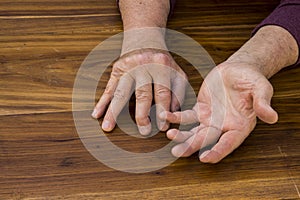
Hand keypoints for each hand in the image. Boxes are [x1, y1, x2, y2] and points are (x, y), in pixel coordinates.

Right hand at [92, 49, 186, 135]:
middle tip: (144, 132)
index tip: (161, 128)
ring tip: (107, 127)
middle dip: (142, 116)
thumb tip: (173, 113)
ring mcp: (128, 68)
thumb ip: (179, 92)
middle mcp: (143, 66)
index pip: (163, 93)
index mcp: (161, 66)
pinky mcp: (116, 69)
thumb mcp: (177, 72)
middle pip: (142, 94)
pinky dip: (102, 102)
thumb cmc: (162, 60)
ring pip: (121, 92)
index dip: (163, 112)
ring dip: (114, 112)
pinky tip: (96, 114)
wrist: (144, 37)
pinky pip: (108, 88)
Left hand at [161, 61, 277, 162]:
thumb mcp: (261, 88)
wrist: (238, 69)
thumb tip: (272, 117)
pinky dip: (177, 117)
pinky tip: (167, 116)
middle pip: (207, 140)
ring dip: (182, 135)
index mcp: (240, 126)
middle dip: (192, 146)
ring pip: (194, 131)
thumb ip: (263, 102)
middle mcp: (223, 126)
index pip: (229, 143)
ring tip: (170, 136)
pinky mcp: (201, 109)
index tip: (205, 158)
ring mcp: (210, 118)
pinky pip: (187, 116)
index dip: (218, 151)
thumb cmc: (252, 79)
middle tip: (177, 152)